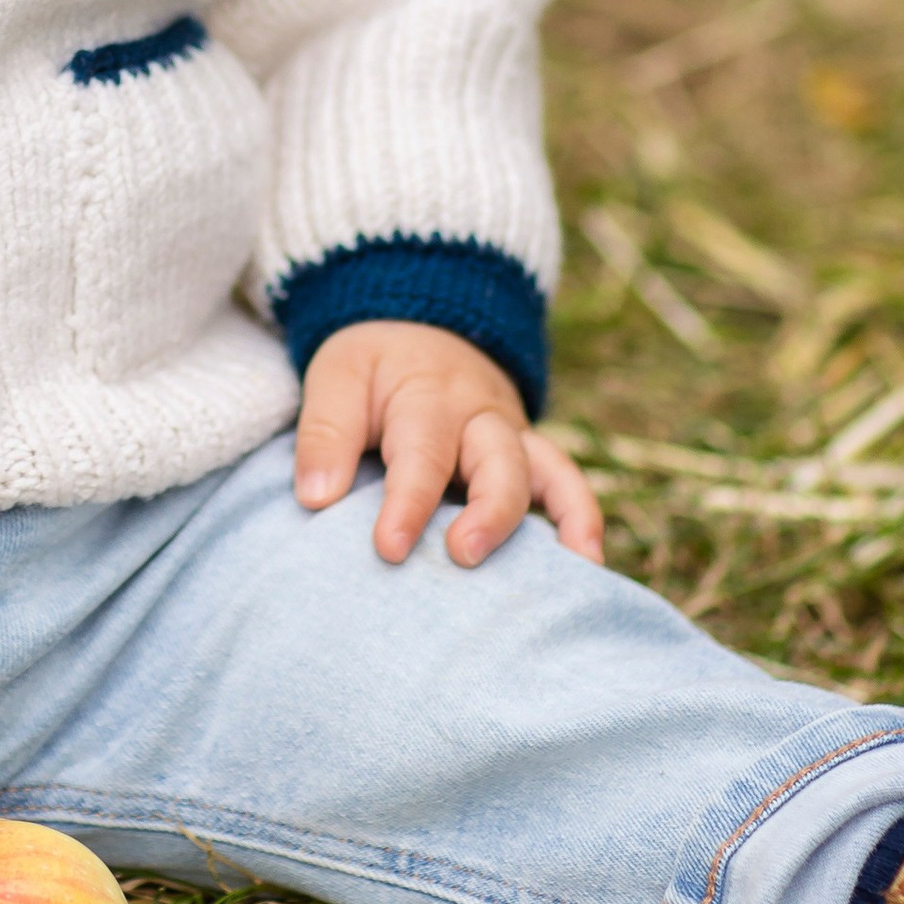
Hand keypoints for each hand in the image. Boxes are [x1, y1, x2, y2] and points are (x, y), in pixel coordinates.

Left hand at [294, 321, 603, 567]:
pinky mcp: (528, 453)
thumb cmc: (371, 367)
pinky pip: (566, 480)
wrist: (417, 327)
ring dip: (552, 519)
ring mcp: (509, 434)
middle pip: (495, 461)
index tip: (390, 548)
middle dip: (486, 512)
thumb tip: (315, 499)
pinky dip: (581, 517)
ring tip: (558, 576)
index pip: (420, 453)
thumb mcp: (336, 378)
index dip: (407, 503)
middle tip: (462, 556)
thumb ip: (324, 434)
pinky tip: (587, 563)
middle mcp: (478, 414)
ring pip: (541, 471)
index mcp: (425, 395)